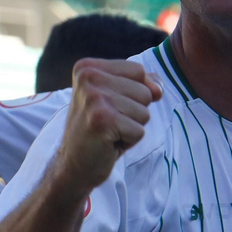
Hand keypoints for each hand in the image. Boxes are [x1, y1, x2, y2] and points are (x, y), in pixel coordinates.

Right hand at [52, 59, 160, 194]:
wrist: (74, 164)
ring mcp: (94, 98)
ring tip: (109, 131)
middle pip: (144, 90)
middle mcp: (88, 77)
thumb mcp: (117, 98)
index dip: (134, 93)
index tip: (110, 106)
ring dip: (131, 127)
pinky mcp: (102, 120)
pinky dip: (128, 141)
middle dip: (134, 112)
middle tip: (108, 122)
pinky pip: (139, 130)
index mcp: (88, 67)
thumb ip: (141, 84)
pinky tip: (108, 142)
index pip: (138, 70)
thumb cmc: (98, 130)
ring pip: (144, 111)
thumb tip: (158, 89)